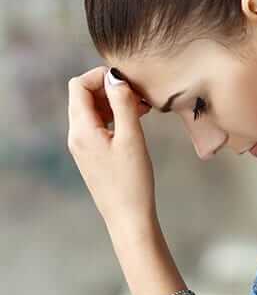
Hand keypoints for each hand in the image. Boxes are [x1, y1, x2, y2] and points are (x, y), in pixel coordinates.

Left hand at [67, 65, 156, 230]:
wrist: (128, 218)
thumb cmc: (132, 181)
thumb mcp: (132, 138)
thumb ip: (123, 104)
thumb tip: (115, 77)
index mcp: (81, 129)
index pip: (79, 85)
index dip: (101, 76)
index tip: (128, 83)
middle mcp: (76, 136)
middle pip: (83, 96)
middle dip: (109, 88)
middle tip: (138, 94)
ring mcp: (82, 146)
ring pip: (92, 110)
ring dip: (113, 103)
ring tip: (141, 108)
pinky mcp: (92, 155)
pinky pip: (98, 125)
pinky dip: (114, 117)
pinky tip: (134, 122)